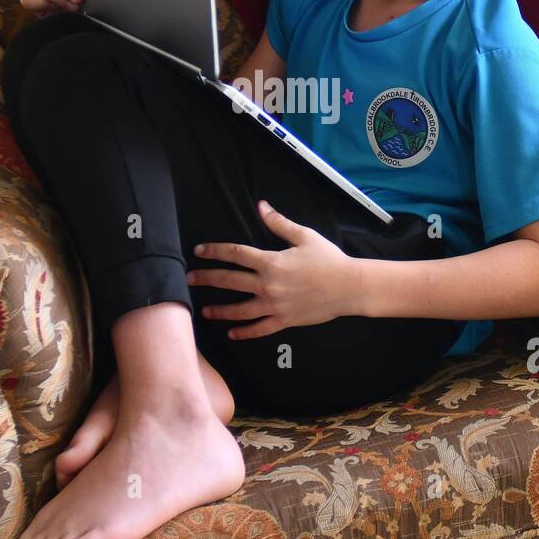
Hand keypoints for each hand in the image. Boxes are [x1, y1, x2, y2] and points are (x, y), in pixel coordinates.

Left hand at [186, 201, 357, 338]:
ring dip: (219, 310)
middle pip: (229, 281)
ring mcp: (274, 305)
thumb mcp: (304, 236)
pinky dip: (244, 332)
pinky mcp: (284, 320)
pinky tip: (231, 333)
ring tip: (204, 311)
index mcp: (271, 262)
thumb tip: (261, 206)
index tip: (199, 251)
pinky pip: (259, 329)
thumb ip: (279, 223)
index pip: (235, 255)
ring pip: (239, 310)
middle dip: (207, 279)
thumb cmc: (328, 259)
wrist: (349, 286)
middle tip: (189, 279)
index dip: (215, 251)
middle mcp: (268, 285)